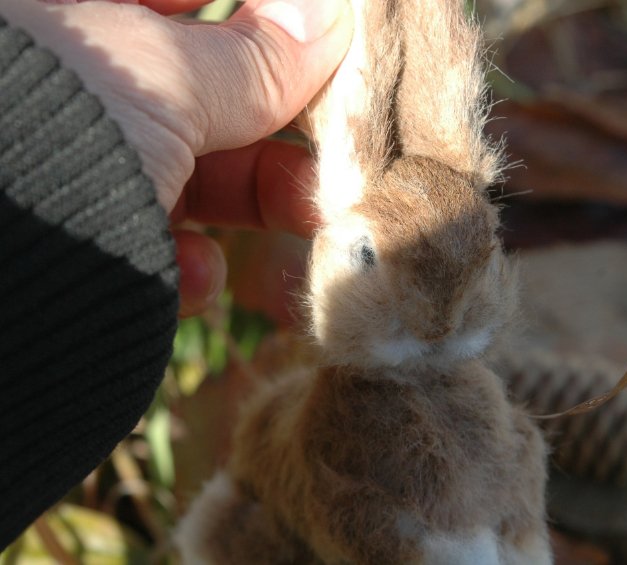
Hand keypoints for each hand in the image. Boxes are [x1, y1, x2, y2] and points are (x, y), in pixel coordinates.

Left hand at [1, 0, 351, 314]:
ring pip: (176, 166)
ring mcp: (57, 156)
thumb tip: (329, 19)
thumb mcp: (157, 82)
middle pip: (190, 86)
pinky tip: (192, 277)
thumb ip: (251, 56)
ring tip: (306, 215)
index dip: (264, 17)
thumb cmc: (38, 134)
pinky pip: (133, 232)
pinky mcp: (59, 234)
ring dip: (248, 197)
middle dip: (270, 120)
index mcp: (62, 13)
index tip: (324, 41)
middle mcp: (59, 81)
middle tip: (338, 142)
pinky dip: (177, 259)